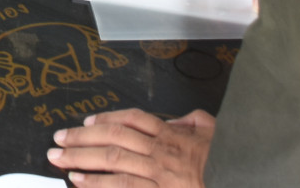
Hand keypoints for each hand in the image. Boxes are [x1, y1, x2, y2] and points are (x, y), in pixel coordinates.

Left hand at [48, 109, 214, 186]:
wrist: (241, 176)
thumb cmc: (230, 159)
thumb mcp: (215, 132)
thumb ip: (193, 122)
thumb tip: (177, 121)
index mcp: (172, 135)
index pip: (133, 120)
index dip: (107, 118)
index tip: (87, 122)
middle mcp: (160, 151)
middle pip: (114, 138)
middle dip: (82, 138)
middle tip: (57, 139)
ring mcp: (158, 173)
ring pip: (113, 161)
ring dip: (81, 159)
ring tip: (58, 159)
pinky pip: (124, 186)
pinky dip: (98, 184)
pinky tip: (78, 182)